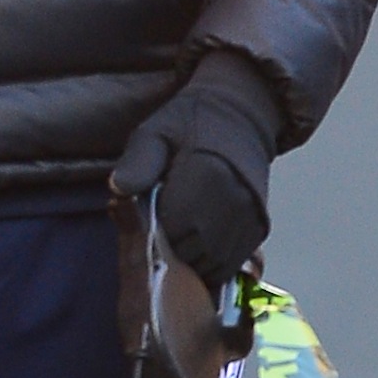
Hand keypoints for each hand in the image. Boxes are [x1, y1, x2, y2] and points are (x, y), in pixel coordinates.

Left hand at [111, 52, 282, 286]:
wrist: (242, 114)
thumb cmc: (190, 122)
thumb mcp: (155, 132)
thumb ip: (138, 162)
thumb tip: (117, 189)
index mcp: (206, 177)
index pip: (170, 230)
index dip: (154, 230)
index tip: (151, 212)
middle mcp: (233, 202)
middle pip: (191, 251)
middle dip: (172, 246)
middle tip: (165, 221)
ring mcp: (250, 217)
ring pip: (212, 263)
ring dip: (192, 258)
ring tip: (182, 231)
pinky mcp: (260, 227)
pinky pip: (233, 262)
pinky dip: (214, 261)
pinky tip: (200, 240)